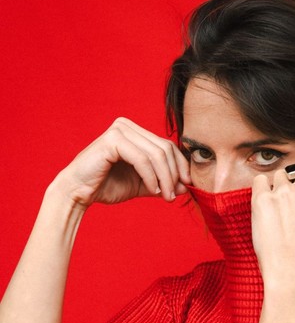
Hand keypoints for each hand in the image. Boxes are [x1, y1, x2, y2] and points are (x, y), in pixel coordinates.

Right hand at [50, 118, 190, 208]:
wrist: (78, 192)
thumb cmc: (107, 186)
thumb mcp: (142, 185)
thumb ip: (162, 182)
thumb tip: (187, 186)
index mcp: (135, 132)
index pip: (167, 145)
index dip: (180, 165)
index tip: (187, 186)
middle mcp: (127, 126)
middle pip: (164, 149)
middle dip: (174, 174)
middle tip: (175, 195)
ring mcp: (119, 130)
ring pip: (156, 154)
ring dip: (165, 178)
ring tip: (166, 196)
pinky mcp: (112, 139)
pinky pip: (142, 159)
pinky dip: (151, 177)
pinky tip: (153, 190)